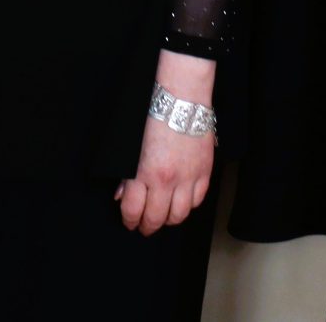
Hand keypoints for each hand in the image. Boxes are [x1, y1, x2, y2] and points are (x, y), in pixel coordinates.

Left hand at [117, 52, 215, 235]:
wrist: (181, 98)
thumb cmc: (151, 116)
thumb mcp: (130, 144)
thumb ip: (126, 174)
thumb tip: (121, 195)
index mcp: (144, 173)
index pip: (134, 210)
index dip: (129, 220)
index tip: (129, 223)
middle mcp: (167, 181)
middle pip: (157, 217)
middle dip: (147, 226)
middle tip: (143, 227)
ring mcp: (188, 178)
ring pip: (180, 215)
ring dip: (169, 220)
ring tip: (162, 218)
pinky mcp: (204, 172)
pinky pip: (198, 200)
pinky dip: (188, 205)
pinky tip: (181, 202)